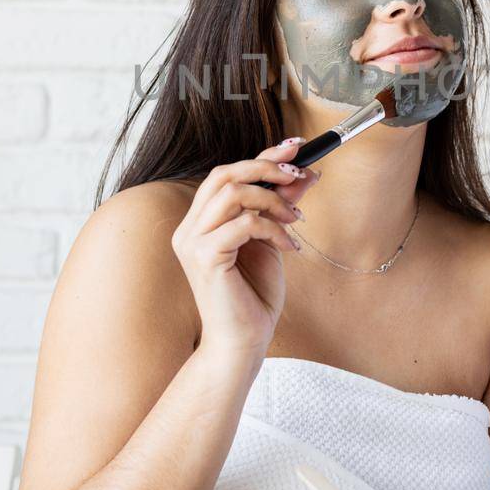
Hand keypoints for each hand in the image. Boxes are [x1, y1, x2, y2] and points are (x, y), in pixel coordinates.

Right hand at [171, 139, 317, 368]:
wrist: (243, 342)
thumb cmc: (254, 297)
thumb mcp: (272, 241)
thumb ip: (279, 207)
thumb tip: (301, 174)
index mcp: (200, 222)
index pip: (227, 175)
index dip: (262, 156)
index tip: (295, 146)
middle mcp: (189, 228)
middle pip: (224, 174)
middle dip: (266, 167)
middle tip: (299, 176)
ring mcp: (192, 242)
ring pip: (233, 193)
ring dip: (273, 200)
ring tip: (296, 221)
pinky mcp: (204, 257)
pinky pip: (245, 224)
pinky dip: (274, 229)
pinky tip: (290, 247)